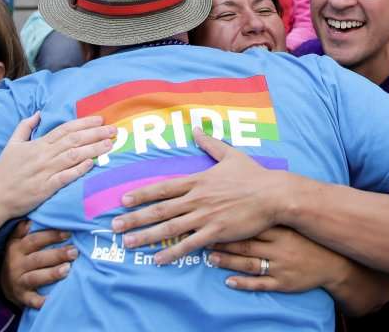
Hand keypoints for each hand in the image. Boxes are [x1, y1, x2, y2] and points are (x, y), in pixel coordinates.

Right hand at [0, 112, 116, 218]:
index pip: (65, 129)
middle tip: (113, 130)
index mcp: (39, 144)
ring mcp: (46, 171)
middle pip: (74, 140)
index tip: (100, 120)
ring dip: (93, 149)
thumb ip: (25, 126)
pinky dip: (79, 170)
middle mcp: (44, 155)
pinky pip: (66, 177)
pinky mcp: (46, 188)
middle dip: (95, 134)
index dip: (84, 123)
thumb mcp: (12, 143)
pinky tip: (92, 164)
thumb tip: (38, 113)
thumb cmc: (4, 170)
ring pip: (73, 156)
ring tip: (109, 144)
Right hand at [1, 220, 76, 308]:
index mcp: (16, 248)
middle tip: (74, 252)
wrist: (5, 285)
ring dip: (52, 274)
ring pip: (35, 277)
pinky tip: (53, 298)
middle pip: (38, 259)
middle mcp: (16, 265)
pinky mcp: (22, 297)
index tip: (68, 233)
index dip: (51, 236)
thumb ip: (22, 230)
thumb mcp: (16, 242)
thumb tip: (30, 219)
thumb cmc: (18, 258)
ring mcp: (18, 282)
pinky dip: (41, 301)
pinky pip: (32, 300)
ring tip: (67, 269)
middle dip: (57, 255)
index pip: (34, 240)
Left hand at [112, 128, 283, 264]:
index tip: (122, 200)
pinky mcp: (216, 232)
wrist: (274, 194)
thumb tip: (197, 128)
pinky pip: (190, 244)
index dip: (141, 194)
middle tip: (114, 226)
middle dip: (135, 218)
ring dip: (146, 236)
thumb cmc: (254, 175)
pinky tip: (158, 260)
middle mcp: (196, 198)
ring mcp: (205, 216)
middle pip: (159, 209)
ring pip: (169, 227)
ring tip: (128, 243)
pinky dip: (172, 253)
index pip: (162, 187)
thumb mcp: (230, 154)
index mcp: (198, 180)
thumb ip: (210, 144)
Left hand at [208, 226, 351, 292]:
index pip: (251, 224)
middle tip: (203, 238)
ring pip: (249, 263)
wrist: (332, 263)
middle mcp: (279, 247)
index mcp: (280, 229)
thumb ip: (272, 213)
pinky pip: (260, 283)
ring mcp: (280, 266)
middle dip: (224, 242)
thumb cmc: (306, 240)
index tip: (211, 218)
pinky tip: (228, 281)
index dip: (230, 223)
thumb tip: (250, 197)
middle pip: (246, 243)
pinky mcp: (282, 283)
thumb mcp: (292, 222)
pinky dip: (243, 283)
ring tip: (210, 258)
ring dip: (228, 261)